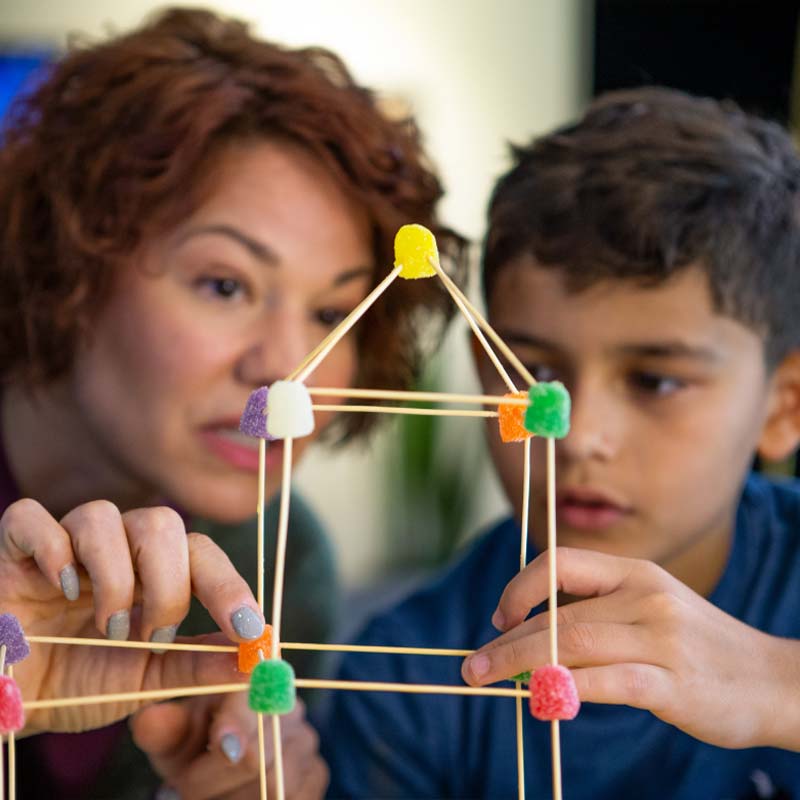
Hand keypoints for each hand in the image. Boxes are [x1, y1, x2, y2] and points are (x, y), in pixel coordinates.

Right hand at [0, 498, 265, 732]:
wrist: (11, 701)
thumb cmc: (78, 683)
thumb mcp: (147, 680)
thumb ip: (198, 665)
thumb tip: (256, 657)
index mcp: (151, 571)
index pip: (202, 554)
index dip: (229, 586)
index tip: (249, 629)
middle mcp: (115, 548)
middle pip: (162, 524)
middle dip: (169, 586)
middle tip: (152, 637)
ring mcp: (63, 544)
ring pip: (103, 516)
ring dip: (115, 577)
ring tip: (107, 626)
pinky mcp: (12, 551)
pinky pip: (31, 518)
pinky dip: (51, 548)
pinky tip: (60, 588)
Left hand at [132, 693, 328, 798]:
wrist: (217, 767)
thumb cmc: (192, 743)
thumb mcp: (172, 735)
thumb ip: (162, 728)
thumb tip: (150, 719)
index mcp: (257, 678)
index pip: (257, 695)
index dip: (238, 721)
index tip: (220, 743)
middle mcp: (291, 706)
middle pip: (263, 750)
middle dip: (214, 777)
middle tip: (182, 786)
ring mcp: (308, 741)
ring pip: (273, 784)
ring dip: (228, 798)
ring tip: (203, 792)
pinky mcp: (317, 775)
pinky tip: (232, 798)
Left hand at [461, 546, 799, 749]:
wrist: (773, 680)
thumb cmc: (697, 646)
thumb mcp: (650, 607)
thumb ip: (598, 612)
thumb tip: (531, 631)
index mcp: (635, 572)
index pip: (561, 562)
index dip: (520, 587)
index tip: (500, 616)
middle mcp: (646, 596)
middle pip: (558, 615)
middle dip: (506, 640)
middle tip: (473, 665)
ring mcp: (661, 638)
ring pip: (572, 646)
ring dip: (521, 665)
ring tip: (489, 679)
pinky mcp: (674, 684)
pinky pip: (607, 683)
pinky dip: (568, 692)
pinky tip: (543, 702)